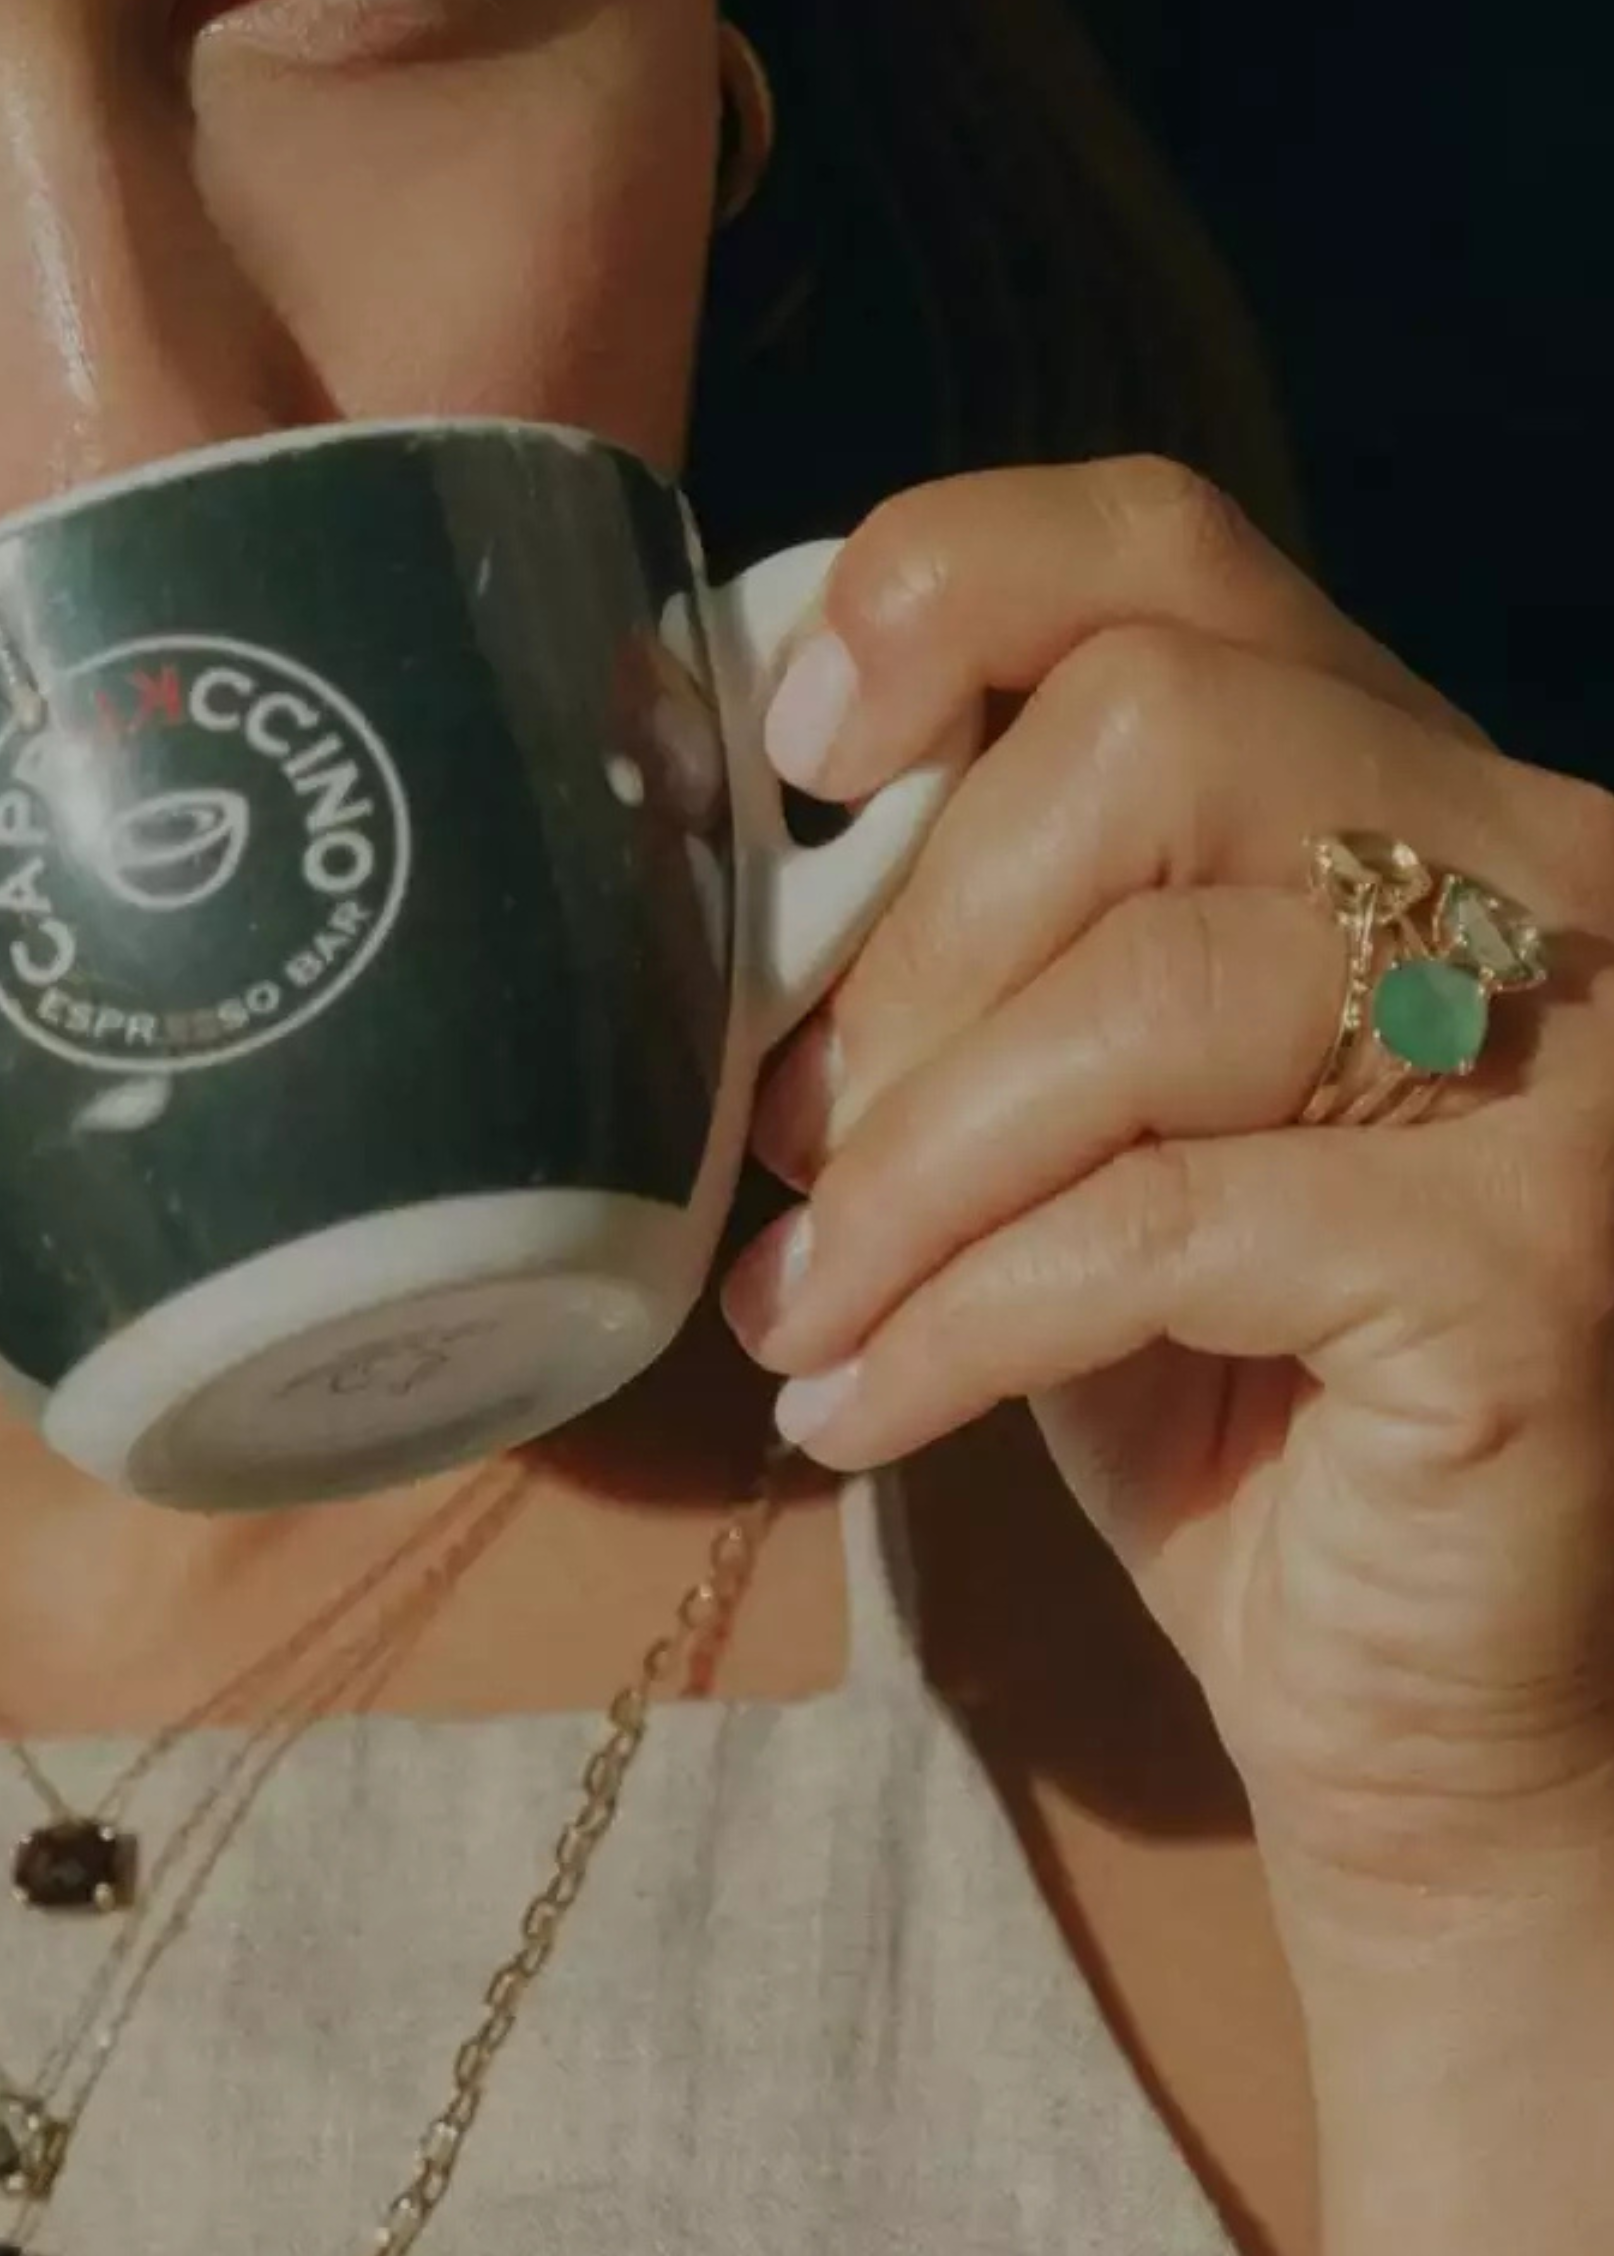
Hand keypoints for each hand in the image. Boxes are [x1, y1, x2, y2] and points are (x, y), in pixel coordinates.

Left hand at [715, 457, 1613, 1958]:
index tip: (796, 753)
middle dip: (908, 954)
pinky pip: (1169, 1222)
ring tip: (802, 1308)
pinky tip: (864, 1410)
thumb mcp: (1072, 1133)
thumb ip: (975, 965)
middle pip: (1154, 732)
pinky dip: (964, 1320)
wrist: (1428, 1705)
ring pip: (1154, 989)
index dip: (949, 592)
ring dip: (906, 1170)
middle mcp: (1543, 875)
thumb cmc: (1227, 1396)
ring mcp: (1573, 1062)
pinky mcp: (1542, 1264)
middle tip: (787, 1144)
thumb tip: (727, 868)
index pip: (1174, 550)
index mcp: (1408, 792)